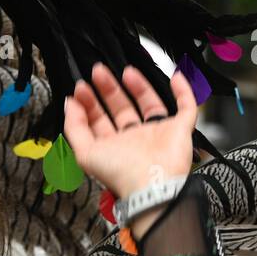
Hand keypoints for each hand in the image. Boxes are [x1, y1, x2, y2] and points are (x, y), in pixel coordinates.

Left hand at [62, 63, 196, 200]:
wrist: (152, 184)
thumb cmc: (120, 174)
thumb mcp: (85, 152)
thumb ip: (74, 128)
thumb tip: (70, 105)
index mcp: (113, 147)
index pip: (99, 121)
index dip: (89, 103)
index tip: (82, 88)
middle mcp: (134, 141)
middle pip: (121, 109)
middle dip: (109, 90)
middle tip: (98, 72)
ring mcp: (158, 134)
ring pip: (149, 104)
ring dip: (139, 86)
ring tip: (125, 71)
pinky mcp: (180, 130)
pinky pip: (186, 107)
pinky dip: (183, 91)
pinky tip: (175, 76)